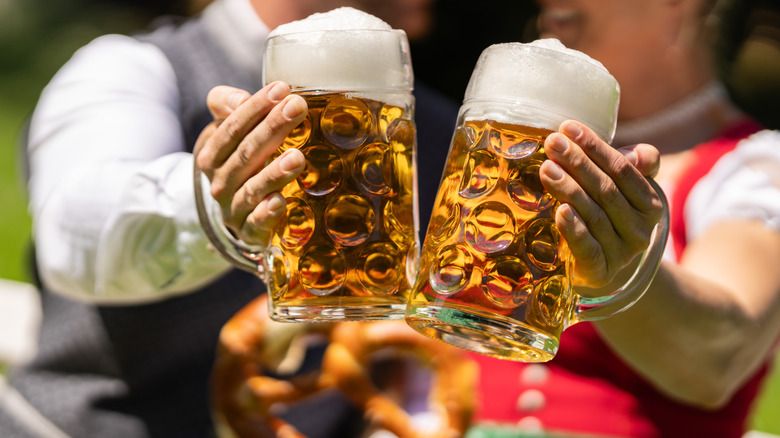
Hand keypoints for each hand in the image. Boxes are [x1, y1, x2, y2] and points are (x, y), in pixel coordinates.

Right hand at [194, 82, 307, 245]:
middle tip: (297, 107)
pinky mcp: (249, 232)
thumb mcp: (226, 131)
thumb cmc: (237, 161)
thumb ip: (227, 105)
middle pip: (246, 153)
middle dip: (272, 129)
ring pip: (253, 188)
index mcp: (212, 154)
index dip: (256, 107)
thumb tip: (242, 98)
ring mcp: (234, 208)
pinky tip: (280, 201)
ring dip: (274, 173)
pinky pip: (256, 223)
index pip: (232, 127)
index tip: (282, 89)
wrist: (234, 212)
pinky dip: (266, 212)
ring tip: (297, 157)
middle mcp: (220, 182)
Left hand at [539, 120, 663, 289]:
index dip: (595, 147)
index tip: (568, 128)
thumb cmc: (605, 217)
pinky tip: (560, 211)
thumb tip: (638, 153)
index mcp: (650, 203)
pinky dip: (574, 229)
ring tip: (547, 169)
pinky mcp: (599, 272)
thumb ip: (630, 166)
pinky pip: (587, 249)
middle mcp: (640, 229)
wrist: (601, 271)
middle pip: (606, 190)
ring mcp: (621, 253)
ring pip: (594, 215)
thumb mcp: (620, 189)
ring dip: (569, 189)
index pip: (623, 170)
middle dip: (578, 163)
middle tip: (552, 143)